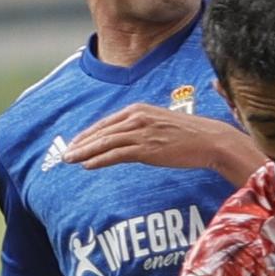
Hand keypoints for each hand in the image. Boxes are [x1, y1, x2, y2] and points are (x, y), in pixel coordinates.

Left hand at [63, 104, 254, 175]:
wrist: (209, 139)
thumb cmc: (189, 135)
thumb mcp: (161, 124)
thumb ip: (143, 128)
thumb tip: (129, 141)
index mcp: (139, 110)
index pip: (106, 123)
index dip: (88, 134)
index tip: (75, 143)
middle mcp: (137, 118)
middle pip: (101, 131)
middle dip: (81, 143)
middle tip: (64, 154)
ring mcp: (141, 132)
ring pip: (105, 142)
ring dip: (84, 152)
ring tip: (70, 160)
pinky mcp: (146, 148)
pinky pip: (116, 154)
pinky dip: (100, 160)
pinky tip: (88, 165)